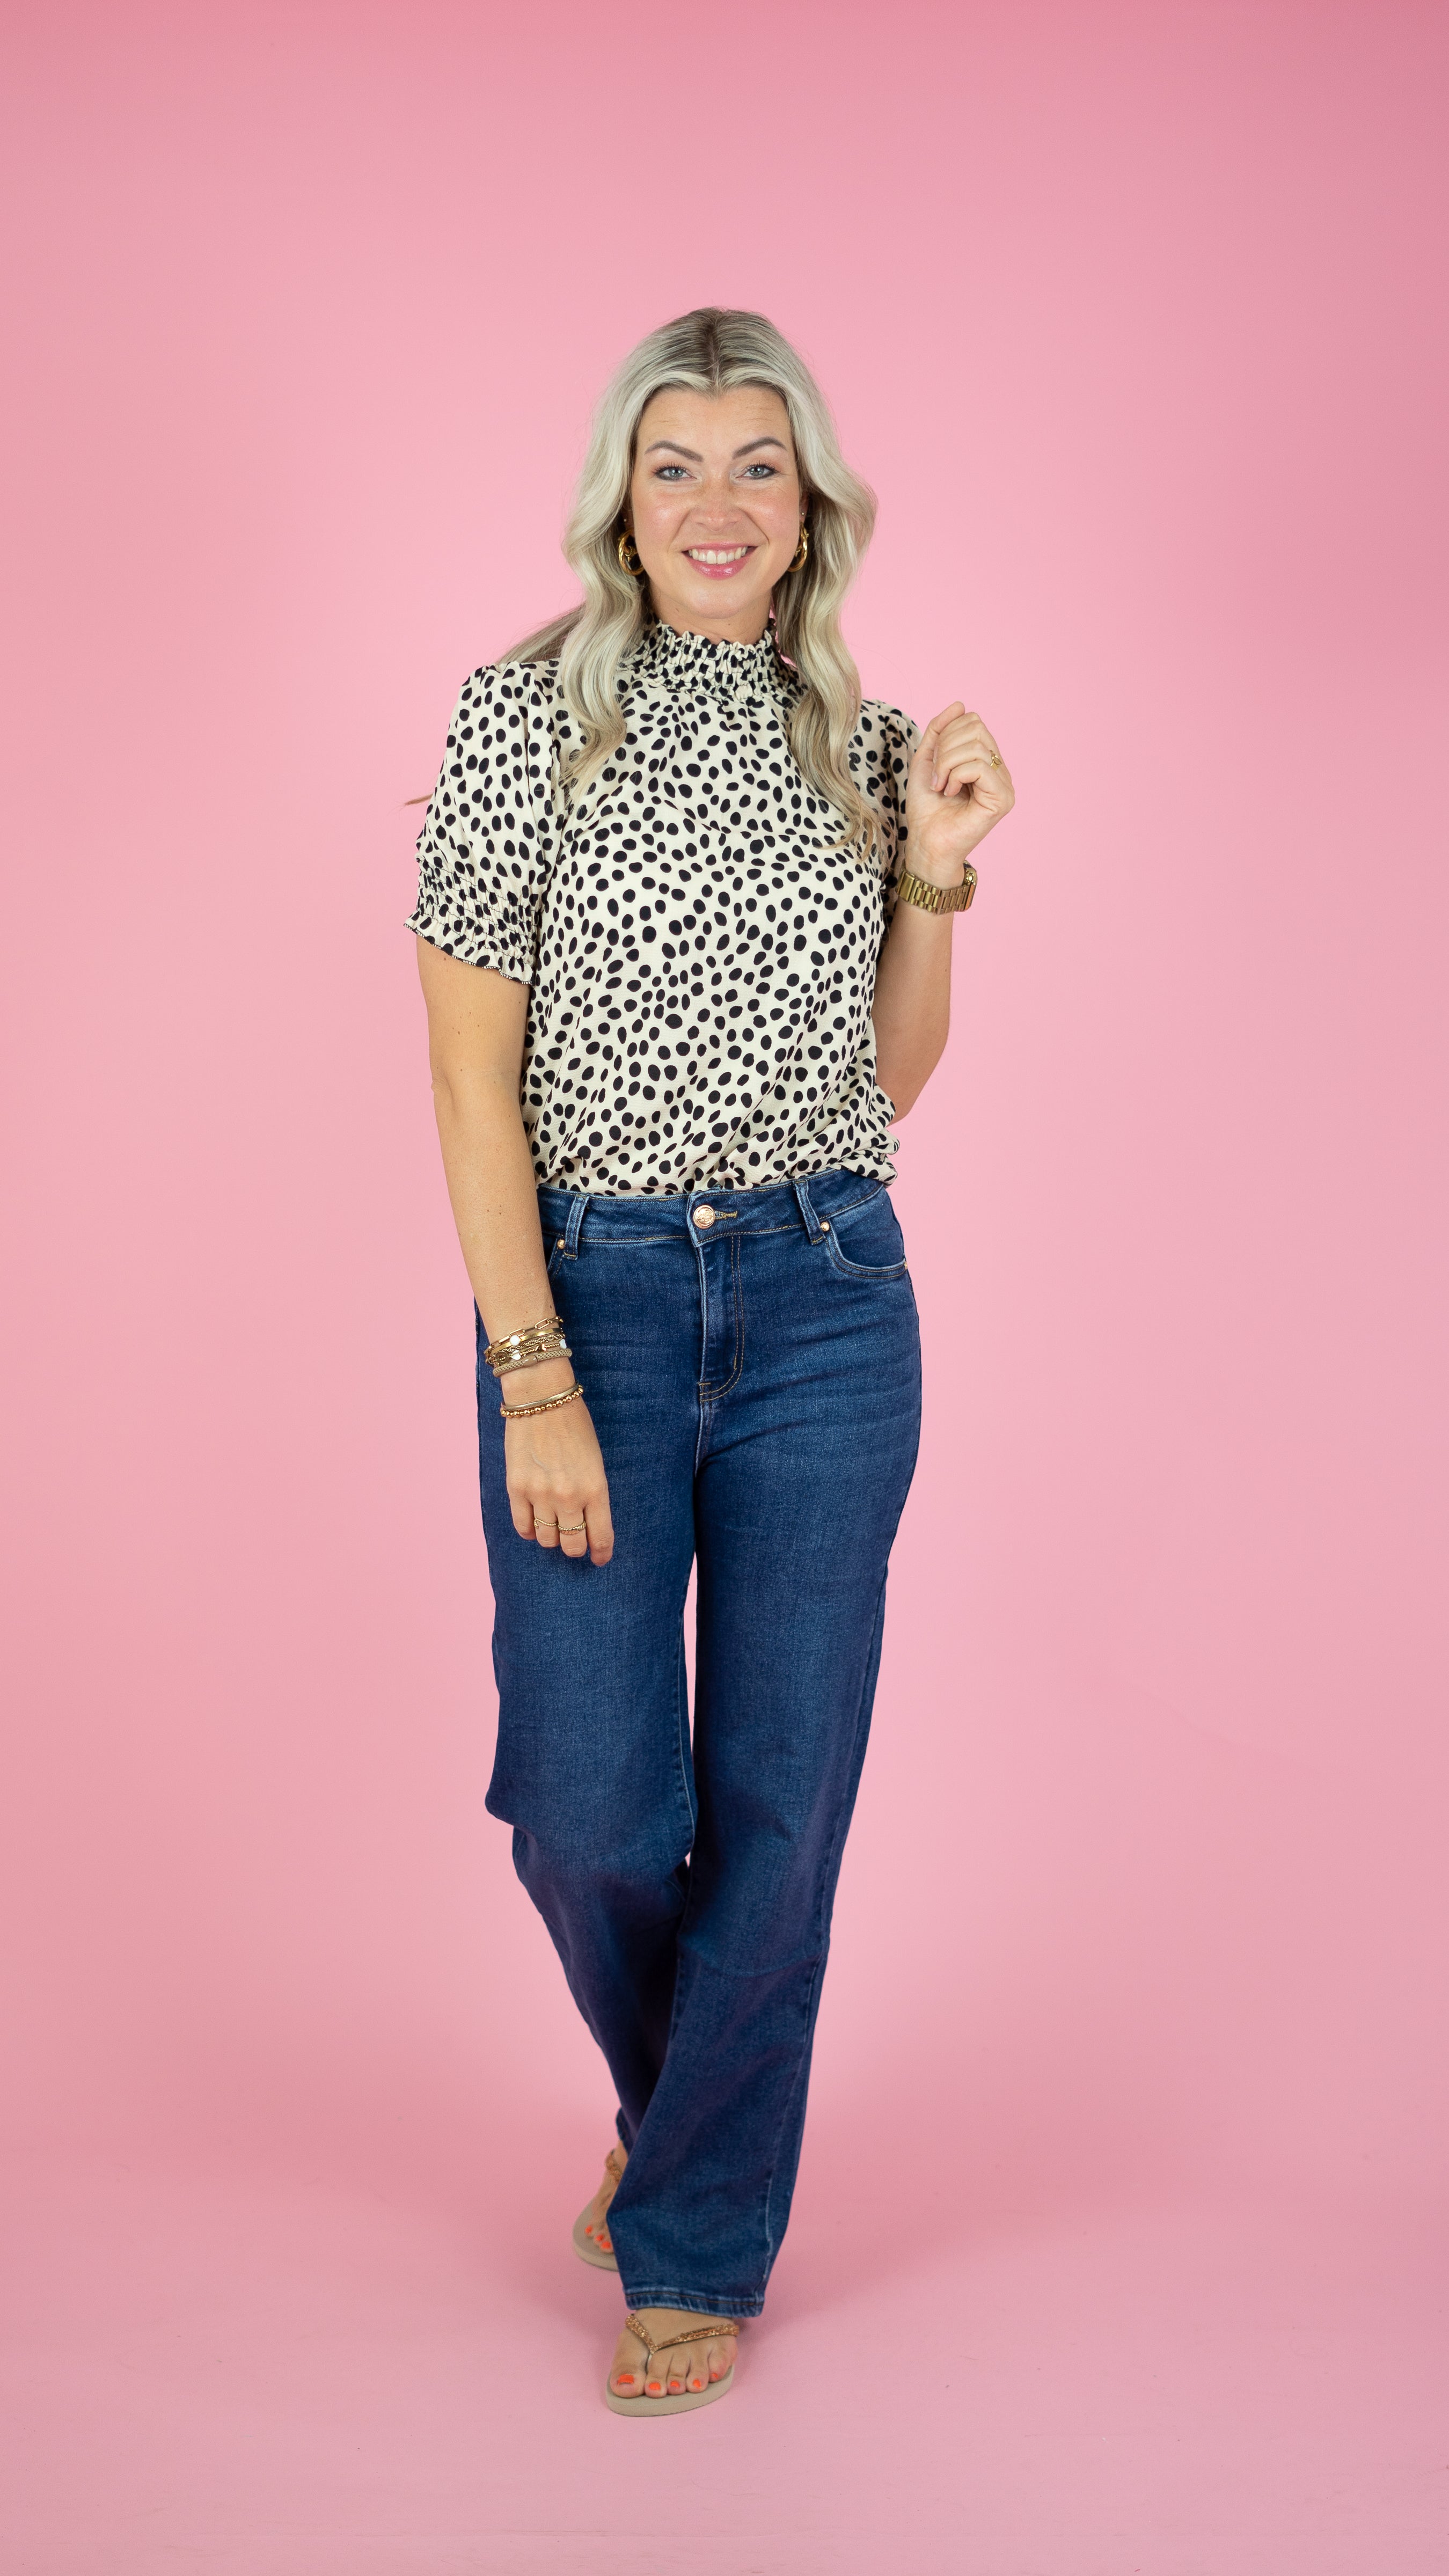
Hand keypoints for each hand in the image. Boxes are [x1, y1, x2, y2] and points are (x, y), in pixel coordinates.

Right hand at [506, 1395, 614, 1564]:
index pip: (601, 1536)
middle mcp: (569, 1496)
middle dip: (576, 1548)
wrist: (541, 1397)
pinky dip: (530, 1531)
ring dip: (552, 1538)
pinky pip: (523, 1527)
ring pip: (547, 1540)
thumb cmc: (574, 1425)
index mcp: (595, 1488)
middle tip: (575, 1541)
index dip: (601, 1554)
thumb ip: (591, 1493)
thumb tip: (586, 1523)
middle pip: (572, 1546)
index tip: (599, 1559)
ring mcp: (540, 1494)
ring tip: (553, 1526)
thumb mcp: (595, 1461)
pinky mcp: (516, 1488)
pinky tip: (534, 1523)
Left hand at [905, 704, 1014, 884]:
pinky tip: (950, 793)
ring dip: (947, 763)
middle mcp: (999, 769)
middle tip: (936, 775)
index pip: (972, 721)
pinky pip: (979, 766)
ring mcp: (1005, 784)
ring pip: (976, 745)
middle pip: (976, 727)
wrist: (925, 842)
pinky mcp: (1003, 798)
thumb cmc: (926, 808)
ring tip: (941, 785)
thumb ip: (940, 730)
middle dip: (945, 747)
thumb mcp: (927, 759)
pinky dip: (956, 776)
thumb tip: (960, 704)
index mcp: (985, 759)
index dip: (946, 734)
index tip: (934, 763)